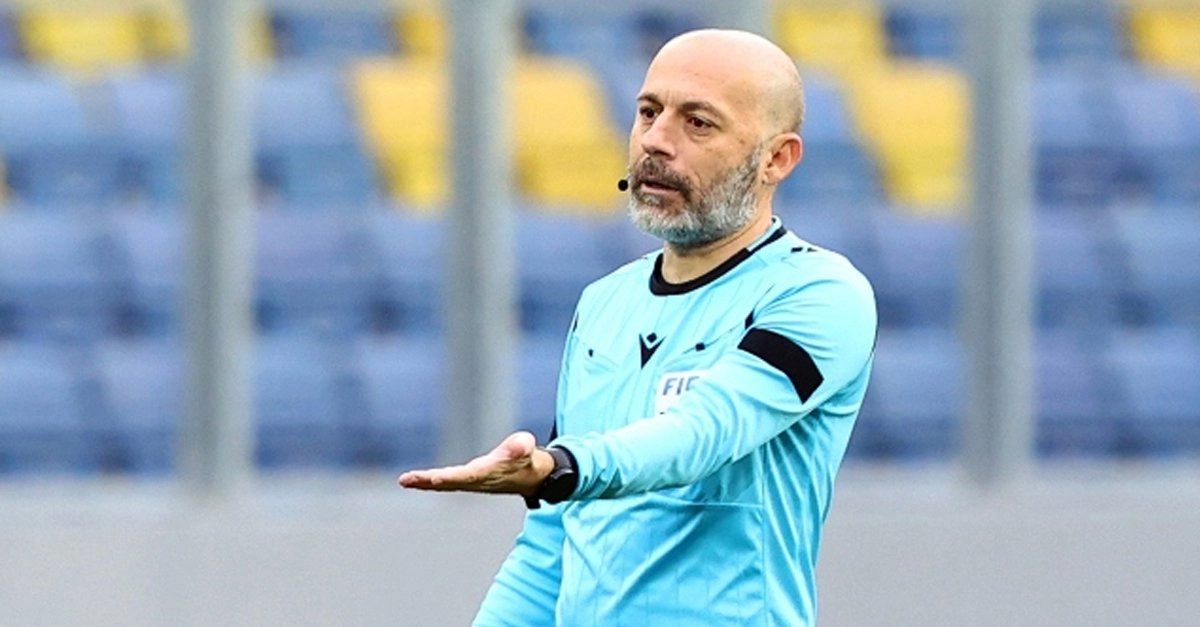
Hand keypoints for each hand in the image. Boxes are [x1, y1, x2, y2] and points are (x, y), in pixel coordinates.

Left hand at [397, 431, 554, 496]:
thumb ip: (522, 447)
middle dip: (429, 481)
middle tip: (408, 480)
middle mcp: (477, 481)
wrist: (530, 477)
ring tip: (405, 480)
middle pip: (450, 482)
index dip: (451, 477)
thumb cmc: (528, 459)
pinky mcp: (467, 480)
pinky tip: (413, 480)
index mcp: (490, 473)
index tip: (435, 478)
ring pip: (444, 484)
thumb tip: (521, 445)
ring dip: (424, 482)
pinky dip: (428, 481)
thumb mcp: (528, 449)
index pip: (468, 476)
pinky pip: (444, 481)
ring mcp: (470, 482)